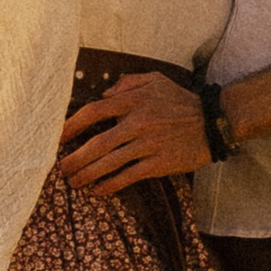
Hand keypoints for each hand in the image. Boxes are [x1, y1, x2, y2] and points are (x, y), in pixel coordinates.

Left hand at [58, 70, 212, 193]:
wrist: (213, 122)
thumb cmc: (181, 101)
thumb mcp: (155, 80)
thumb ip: (127, 82)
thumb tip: (103, 92)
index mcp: (134, 100)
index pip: (94, 112)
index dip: (71, 125)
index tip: (57, 137)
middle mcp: (138, 123)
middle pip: (97, 143)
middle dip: (74, 158)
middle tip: (61, 169)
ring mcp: (148, 145)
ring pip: (109, 163)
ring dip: (87, 175)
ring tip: (73, 182)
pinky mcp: (159, 164)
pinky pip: (128, 177)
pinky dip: (110, 185)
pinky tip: (98, 191)